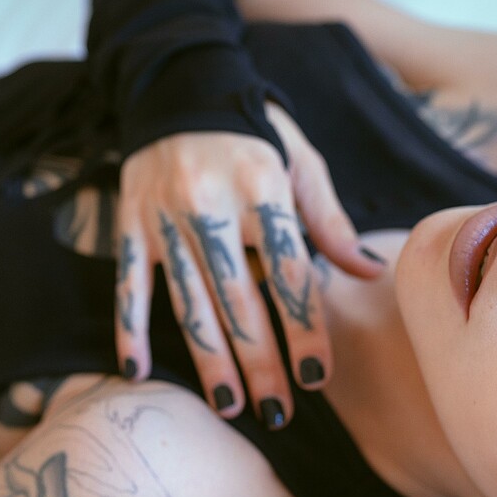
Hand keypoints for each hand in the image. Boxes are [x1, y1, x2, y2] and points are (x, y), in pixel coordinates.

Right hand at [113, 101, 385, 427]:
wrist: (177, 83)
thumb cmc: (253, 129)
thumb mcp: (298, 161)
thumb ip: (328, 219)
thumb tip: (368, 272)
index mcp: (261, 187)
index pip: (288, 272)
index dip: (303, 328)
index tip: (315, 376)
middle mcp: (209, 206)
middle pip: (239, 299)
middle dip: (261, 362)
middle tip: (278, 412)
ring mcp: (163, 218)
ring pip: (188, 302)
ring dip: (209, 359)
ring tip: (231, 406)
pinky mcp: (129, 223)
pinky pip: (128, 284)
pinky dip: (128, 328)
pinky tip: (136, 370)